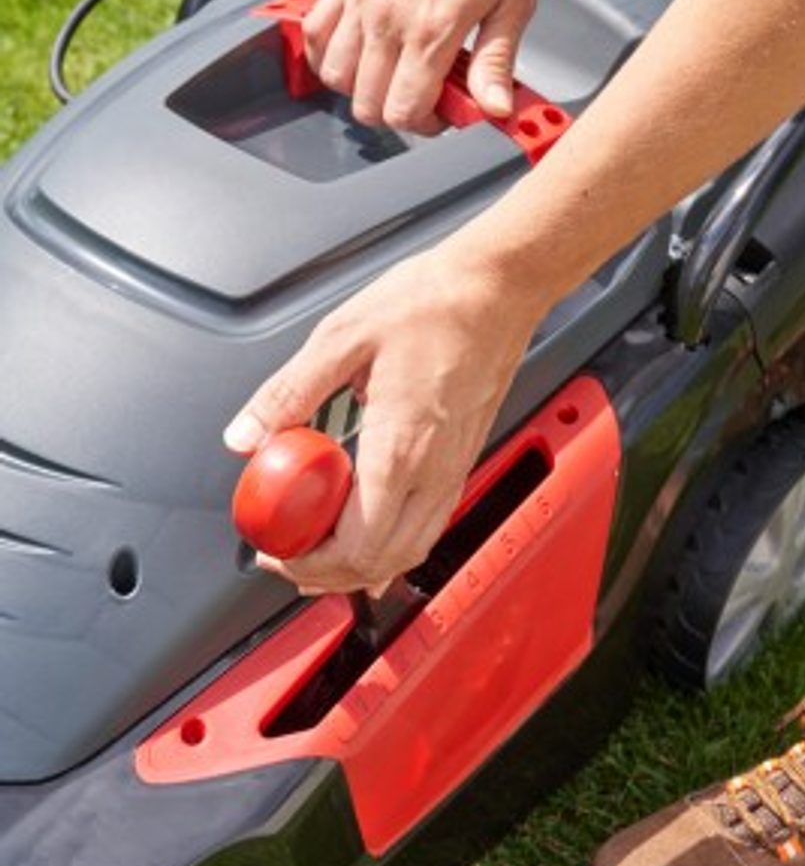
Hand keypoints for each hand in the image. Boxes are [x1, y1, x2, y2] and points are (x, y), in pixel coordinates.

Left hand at [223, 244, 547, 594]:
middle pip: (382, 561)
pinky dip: (393, 547)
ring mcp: (454, 471)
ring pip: (411, 551)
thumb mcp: (342, 337)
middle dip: (329, 574)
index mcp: (401, 448)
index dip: (308, 563)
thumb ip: (288, 393)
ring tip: (321, 559)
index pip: (356, 545)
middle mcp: (434, 472)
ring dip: (362, 568)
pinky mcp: (463, 461)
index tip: (275, 551)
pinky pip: (429, 526)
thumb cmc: (433, 305)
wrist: (497, 291)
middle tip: (287, 558)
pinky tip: (371, 540)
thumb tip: (246, 435)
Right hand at [302, 0, 536, 131]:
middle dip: (394, 111)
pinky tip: (358, 53)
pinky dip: (329, 54)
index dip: (424, 124)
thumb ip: (497, 60)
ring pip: (336, 77)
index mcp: (432, 31)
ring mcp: (359, 1)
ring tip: (391, 73)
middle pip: (367, 105)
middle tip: (419, 94)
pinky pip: (314, 35)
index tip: (441, 111)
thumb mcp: (512, 0)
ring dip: (361, 86)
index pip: (405, 112)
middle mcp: (388, 20)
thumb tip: (494, 110)